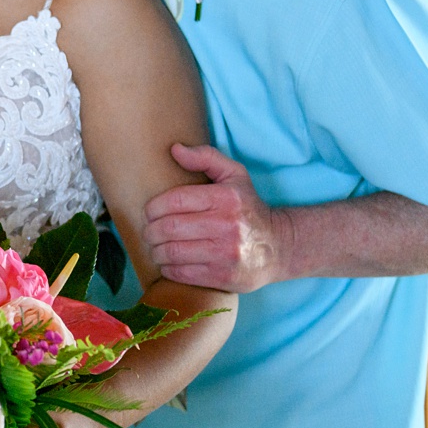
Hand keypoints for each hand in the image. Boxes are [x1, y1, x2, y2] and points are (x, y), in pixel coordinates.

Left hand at [141, 144, 289, 291]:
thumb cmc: (248, 208)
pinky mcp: (224, 277)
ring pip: (173, 252)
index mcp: (226, 198)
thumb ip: (205, 157)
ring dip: (156, 251)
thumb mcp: (234, 175)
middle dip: (150, 231)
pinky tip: (168, 263)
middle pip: (169, 228)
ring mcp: (226, 253)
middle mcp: (227, 225)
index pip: (174, 201)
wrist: (279, 246)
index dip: (153, 208)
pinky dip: (167, 268)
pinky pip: (182, 273)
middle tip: (149, 232)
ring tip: (156, 247)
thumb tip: (175, 149)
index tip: (149, 212)